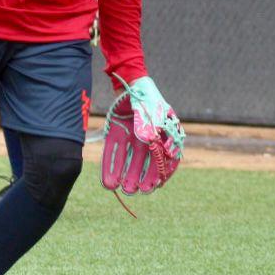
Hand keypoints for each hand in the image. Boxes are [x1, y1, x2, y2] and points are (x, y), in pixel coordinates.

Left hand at [100, 75, 183, 193]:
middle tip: (137, 190)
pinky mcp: (118, 138)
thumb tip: (149, 141)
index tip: (156, 186)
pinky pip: (115, 155)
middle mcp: (148, 141)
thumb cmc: (146, 96)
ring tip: (124, 189)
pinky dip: (112, 168)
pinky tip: (108, 181)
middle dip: (143, 179)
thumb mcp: (149, 109)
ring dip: (128, 177)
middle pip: (147, 165)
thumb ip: (149, 124)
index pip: (166, 159)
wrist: (129, 84)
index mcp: (163, 136)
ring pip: (131, 163)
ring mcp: (132, 141)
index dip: (162, 174)